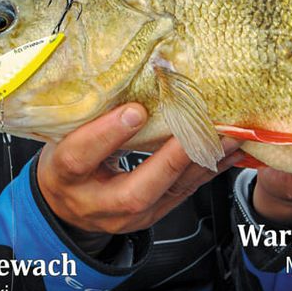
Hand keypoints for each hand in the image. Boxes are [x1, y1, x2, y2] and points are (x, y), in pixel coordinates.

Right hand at [36, 102, 241, 235]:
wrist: (66, 204)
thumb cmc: (66, 159)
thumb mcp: (63, 135)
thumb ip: (89, 115)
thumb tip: (126, 74)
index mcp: (65, 174)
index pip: (81, 157)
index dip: (108, 134)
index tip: (136, 109)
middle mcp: (95, 202)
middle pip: (134, 193)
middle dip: (169, 161)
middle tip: (195, 131)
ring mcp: (126, 216)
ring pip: (167, 195)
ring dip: (200, 163)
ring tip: (226, 136)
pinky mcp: (152, 215)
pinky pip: (183, 194)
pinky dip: (207, 169)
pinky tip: (227, 152)